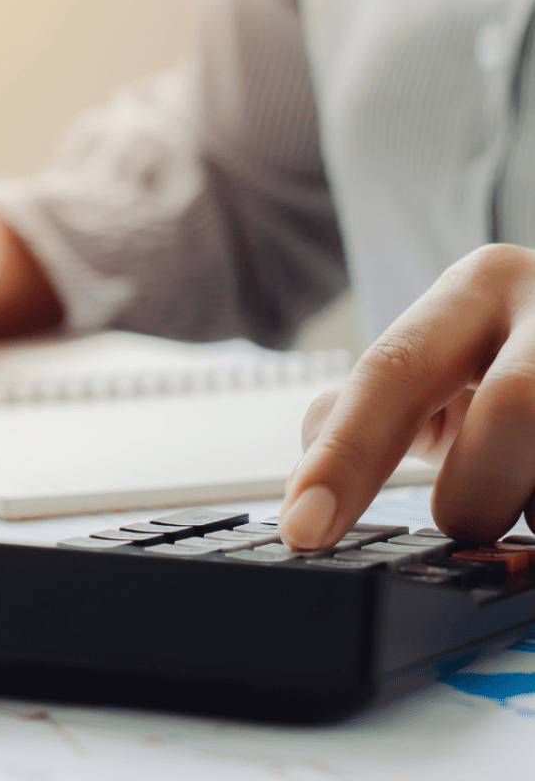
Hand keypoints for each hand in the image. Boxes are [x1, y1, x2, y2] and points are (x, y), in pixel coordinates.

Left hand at [278, 244, 534, 548]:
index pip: (394, 371)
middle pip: (518, 409)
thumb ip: (368, 407)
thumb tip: (311, 474)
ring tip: (530, 497)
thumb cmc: (511, 357)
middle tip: (464, 517)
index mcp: (481, 286)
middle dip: (478, 493)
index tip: (302, 528)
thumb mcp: (441, 359)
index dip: (345, 457)